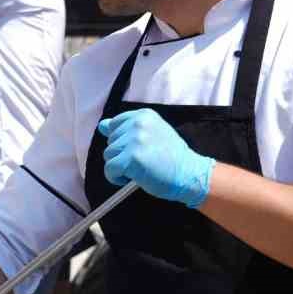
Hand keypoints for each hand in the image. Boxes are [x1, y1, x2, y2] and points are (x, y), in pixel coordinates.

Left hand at [97, 108, 214, 207]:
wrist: (189, 174)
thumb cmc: (171, 157)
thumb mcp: (151, 135)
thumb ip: (126, 129)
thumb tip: (102, 125)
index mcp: (143, 115)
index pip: (114, 124)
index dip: (121, 141)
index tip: (136, 149)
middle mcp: (138, 124)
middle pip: (110, 141)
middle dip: (121, 155)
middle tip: (143, 161)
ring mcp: (134, 140)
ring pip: (108, 156)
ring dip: (120, 167)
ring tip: (140, 169)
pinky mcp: (131, 158)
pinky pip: (109, 170)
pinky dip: (116, 178)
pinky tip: (133, 178)